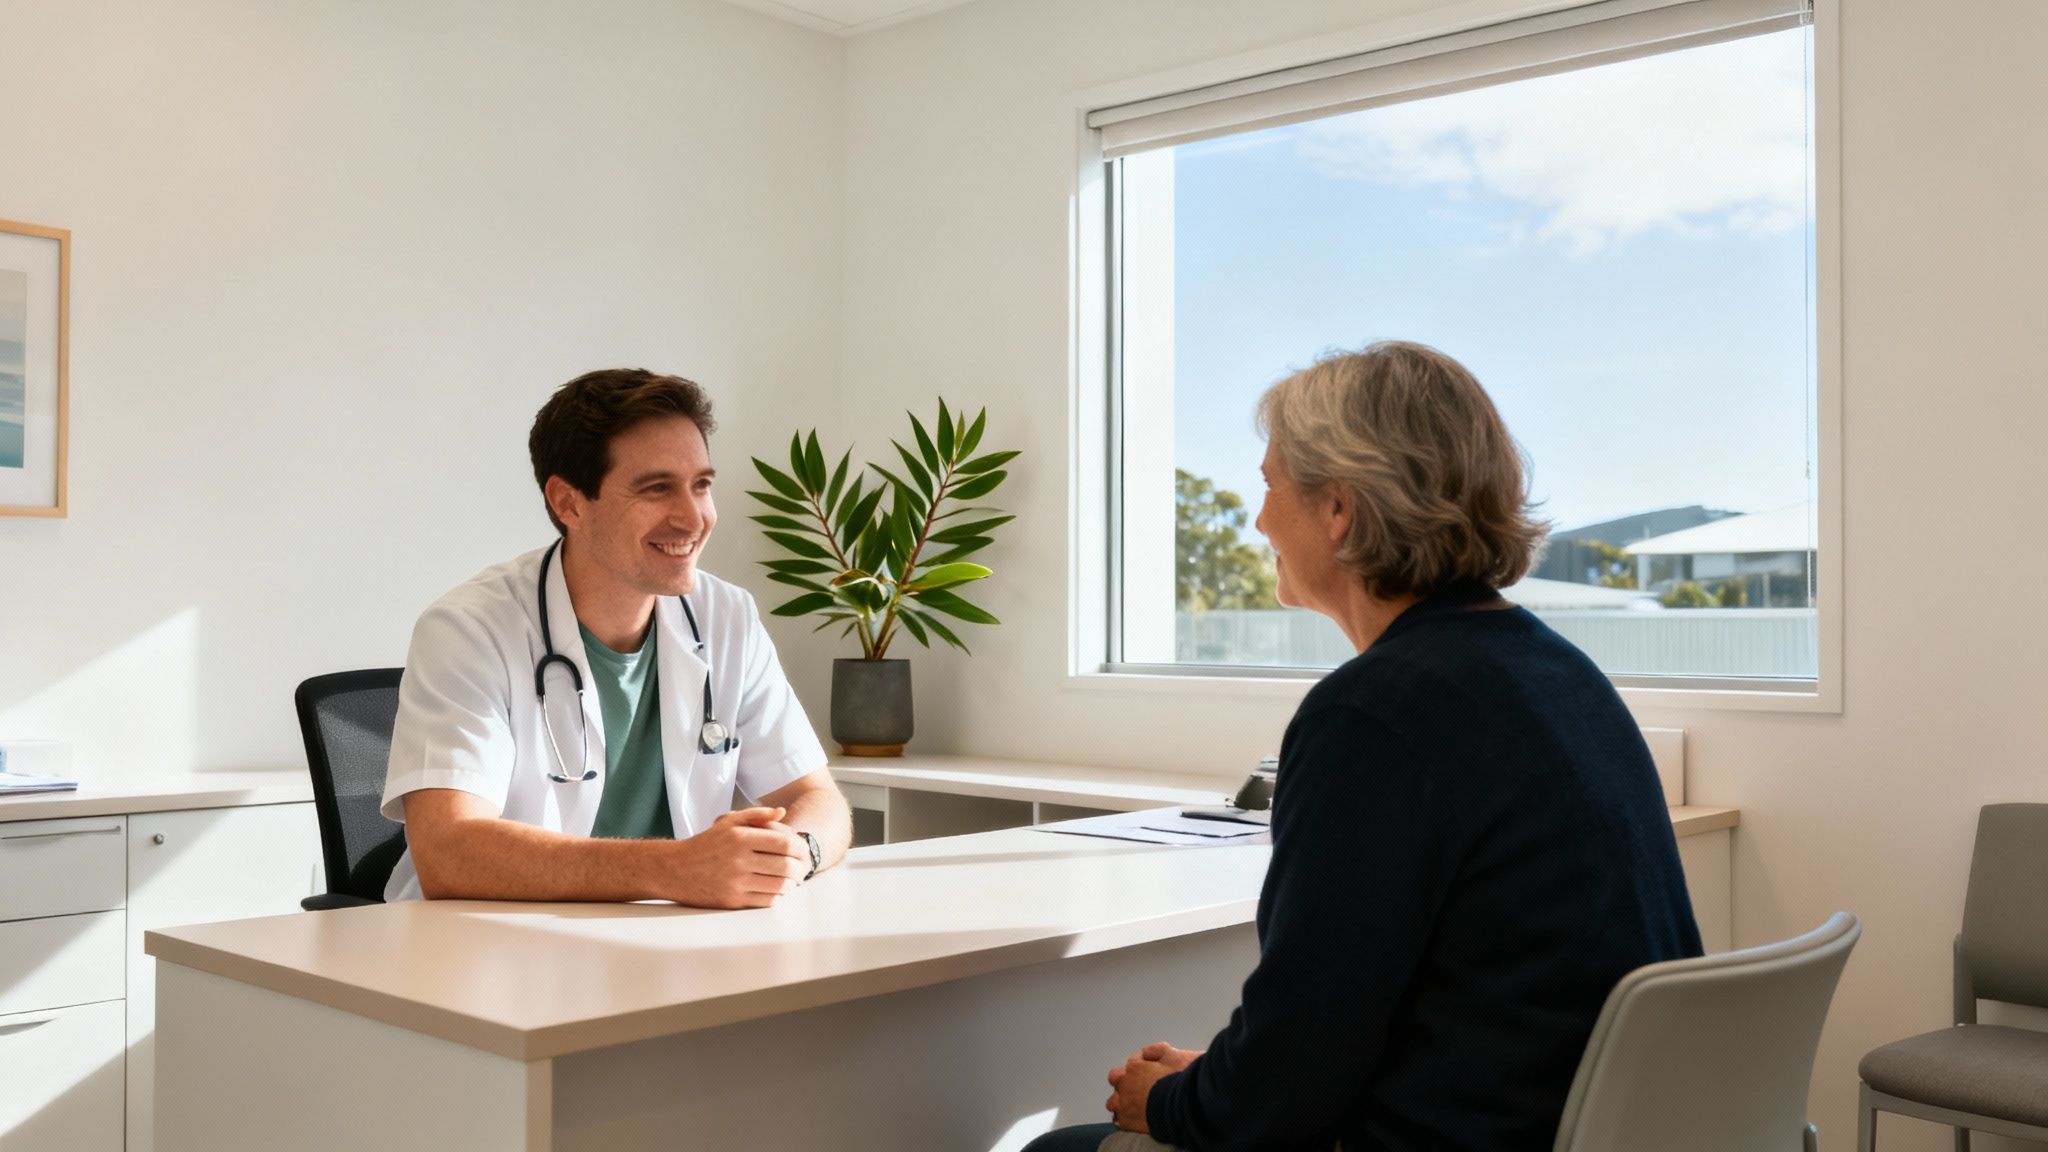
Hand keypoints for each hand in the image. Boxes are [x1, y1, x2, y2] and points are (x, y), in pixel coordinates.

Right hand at [664, 807, 807, 908]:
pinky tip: (776, 889)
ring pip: (779, 885)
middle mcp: (739, 860)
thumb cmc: (705, 844)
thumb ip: (756, 814)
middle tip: (801, 867)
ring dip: (791, 883)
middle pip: (786, 866)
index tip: (802, 850)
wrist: (675, 870)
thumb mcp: (727, 822)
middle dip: (800, 867)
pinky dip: (777, 895)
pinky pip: (766, 900)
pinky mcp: (732, 900)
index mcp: (740, 838)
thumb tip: (782, 812)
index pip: (785, 843)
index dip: (800, 848)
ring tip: (792, 879)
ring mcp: (735, 882)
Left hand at [1105, 1042, 1202, 1131]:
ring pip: (1113, 1102)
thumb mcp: (1175, 1056)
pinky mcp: (1127, 1122)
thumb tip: (1147, 1053)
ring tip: (1136, 1106)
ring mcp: (1124, 1103)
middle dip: (1125, 1082)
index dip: (1142, 1066)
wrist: (1183, 1106)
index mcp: (1135, 1066)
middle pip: (1116, 1080)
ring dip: (1121, 1102)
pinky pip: (1118, 1120)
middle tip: (1141, 1088)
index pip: (1132, 1063)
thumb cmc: (1181, 1081)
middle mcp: (1125, 1083)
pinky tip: (1136, 1120)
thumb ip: (1158, 1050)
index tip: (1150, 1071)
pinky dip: (1125, 1119)